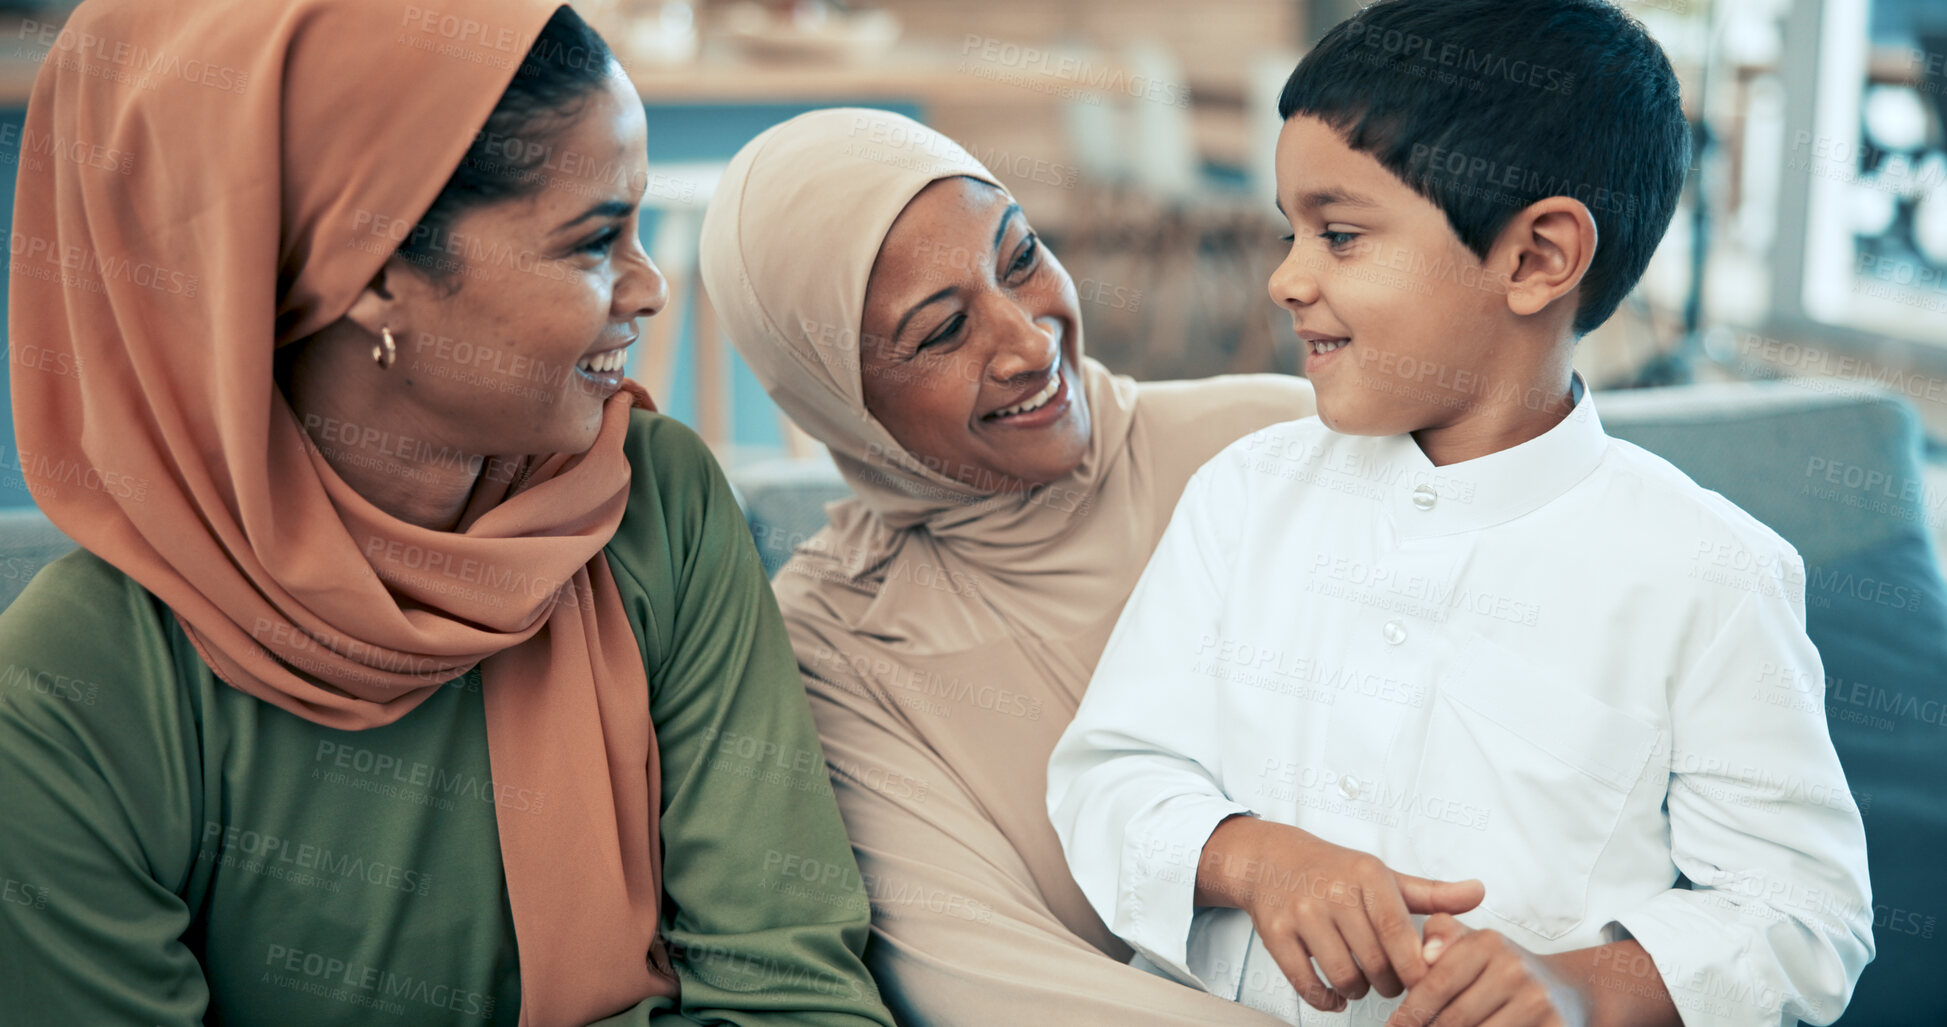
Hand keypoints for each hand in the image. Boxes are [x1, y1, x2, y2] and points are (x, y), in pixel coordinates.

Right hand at [1196, 817, 1484, 1011]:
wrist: (1270, 860)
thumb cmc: (1337, 872)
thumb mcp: (1384, 876)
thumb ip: (1433, 894)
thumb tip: (1479, 893)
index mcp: (1367, 875)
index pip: (1399, 932)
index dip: (1416, 967)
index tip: (1425, 982)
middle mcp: (1334, 892)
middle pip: (1376, 962)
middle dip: (1390, 984)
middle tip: (1391, 982)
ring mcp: (1302, 913)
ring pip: (1344, 976)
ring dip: (1359, 992)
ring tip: (1362, 983)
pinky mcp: (1275, 933)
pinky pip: (1306, 983)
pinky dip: (1325, 1000)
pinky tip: (1334, 996)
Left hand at [1385, 914, 1587, 1026]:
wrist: (1566, 990)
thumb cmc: (1503, 970)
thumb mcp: (1472, 944)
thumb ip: (1441, 937)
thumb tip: (1425, 954)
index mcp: (1489, 942)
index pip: (1437, 983)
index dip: (1411, 1011)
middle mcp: (1514, 969)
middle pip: (1454, 1017)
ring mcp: (1537, 1001)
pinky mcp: (1554, 1026)